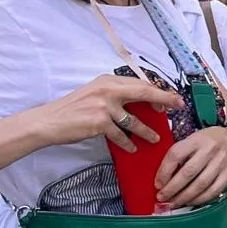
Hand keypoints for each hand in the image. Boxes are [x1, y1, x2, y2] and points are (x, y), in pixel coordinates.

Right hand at [36, 75, 182, 151]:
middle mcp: (108, 89)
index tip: (170, 97)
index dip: (157, 90)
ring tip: (155, 138)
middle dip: (165, 100)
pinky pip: (121, 134)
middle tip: (178, 106)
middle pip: (145, 93)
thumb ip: (115, 94)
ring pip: (135, 119)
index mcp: (108, 80)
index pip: (140, 83)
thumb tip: (139, 102)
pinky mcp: (99, 122)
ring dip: (147, 130)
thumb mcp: (94, 93)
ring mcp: (104, 106)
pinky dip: (128, 142)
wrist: (48, 121)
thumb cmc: (71, 109)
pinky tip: (132, 147)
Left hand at [155, 126, 226, 207]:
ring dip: (185, 197)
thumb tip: (161, 179)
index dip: (164, 171)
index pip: (176, 155)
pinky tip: (190, 202)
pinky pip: (214, 190)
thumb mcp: (190, 140)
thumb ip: (178, 155)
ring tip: (174, 203)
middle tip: (162, 198)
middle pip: (188, 172)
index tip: (157, 184)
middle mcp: (209, 149)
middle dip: (172, 188)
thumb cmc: (204, 142)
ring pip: (201, 184)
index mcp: (195, 139)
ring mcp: (221, 161)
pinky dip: (200, 199)